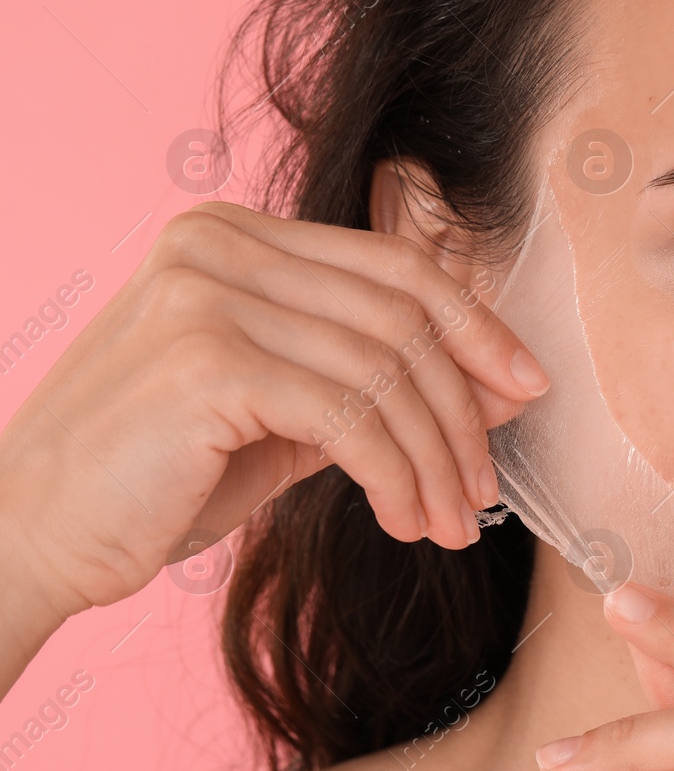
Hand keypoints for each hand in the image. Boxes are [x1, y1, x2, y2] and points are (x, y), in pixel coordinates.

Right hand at [0, 202, 545, 622]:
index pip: (394, 266)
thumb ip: (377, 386)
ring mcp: (207, 294)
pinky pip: (350, 416)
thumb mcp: (285, 415)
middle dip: (464, 409)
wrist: (28, 533)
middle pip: (401, 316)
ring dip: (436, 458)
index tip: (526, 388)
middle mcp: (219, 245)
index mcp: (237, 237)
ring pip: (384, 371)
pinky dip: (396, 474)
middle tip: (485, 487)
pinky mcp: (206, 361)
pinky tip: (404, 519)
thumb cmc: (159, 476)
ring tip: (449, 520)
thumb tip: (502, 387)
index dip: (476, 326)